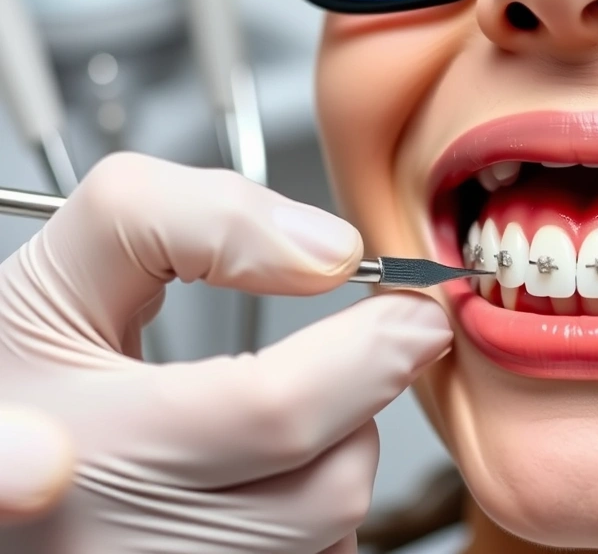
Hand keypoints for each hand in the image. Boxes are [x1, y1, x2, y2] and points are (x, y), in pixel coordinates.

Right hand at [0, 153, 452, 553]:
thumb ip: (197, 220)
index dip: (367, 358)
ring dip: (335, 457)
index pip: (273, 411)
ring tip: (270, 412)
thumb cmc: (25, 367)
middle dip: (360, 402)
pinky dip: (309, 509)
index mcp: (91, 442)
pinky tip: (254, 471)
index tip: (414, 316)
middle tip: (355, 350)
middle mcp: (124, 543)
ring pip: (328, 532)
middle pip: (328, 486)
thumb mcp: (78, 261)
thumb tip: (328, 254)